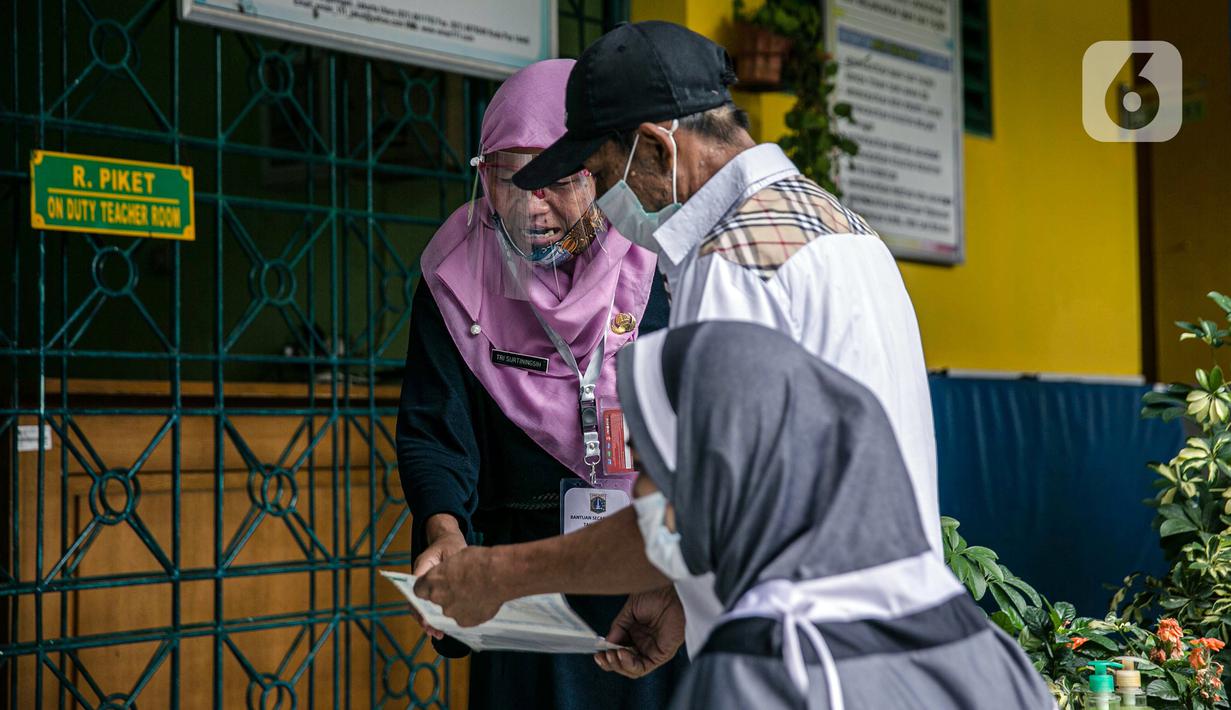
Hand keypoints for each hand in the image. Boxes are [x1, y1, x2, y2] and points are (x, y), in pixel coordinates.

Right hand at [411, 515, 467, 638]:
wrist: (448, 539)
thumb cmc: (449, 544)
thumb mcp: (452, 550)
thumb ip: (452, 566)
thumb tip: (456, 583)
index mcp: (421, 568)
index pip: (416, 589)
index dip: (419, 605)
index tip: (426, 618)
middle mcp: (420, 578)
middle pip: (416, 602)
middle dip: (423, 619)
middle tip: (433, 631)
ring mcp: (426, 585)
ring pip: (422, 607)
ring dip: (429, 621)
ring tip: (438, 633)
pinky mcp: (433, 590)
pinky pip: (431, 605)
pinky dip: (435, 617)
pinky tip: (443, 628)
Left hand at [413, 545, 507, 626]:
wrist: (501, 574)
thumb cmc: (479, 561)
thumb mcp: (456, 557)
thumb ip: (444, 572)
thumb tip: (444, 577)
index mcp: (432, 581)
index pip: (418, 590)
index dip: (427, 587)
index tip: (434, 585)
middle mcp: (438, 599)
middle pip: (436, 601)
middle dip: (445, 595)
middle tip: (459, 587)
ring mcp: (452, 613)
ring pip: (451, 610)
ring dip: (458, 604)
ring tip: (474, 593)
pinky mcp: (465, 622)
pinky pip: (464, 617)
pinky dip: (470, 611)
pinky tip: (481, 601)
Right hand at [594, 585, 684, 677]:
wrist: (669, 591)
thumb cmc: (654, 596)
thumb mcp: (629, 611)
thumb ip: (618, 629)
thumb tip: (605, 643)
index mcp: (635, 635)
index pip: (619, 653)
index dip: (607, 656)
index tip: (598, 653)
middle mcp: (643, 645)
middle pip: (624, 664)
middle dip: (611, 663)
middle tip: (602, 656)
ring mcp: (652, 650)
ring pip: (632, 669)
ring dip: (619, 665)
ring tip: (611, 655)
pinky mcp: (662, 655)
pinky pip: (644, 667)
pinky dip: (630, 664)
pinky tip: (622, 654)